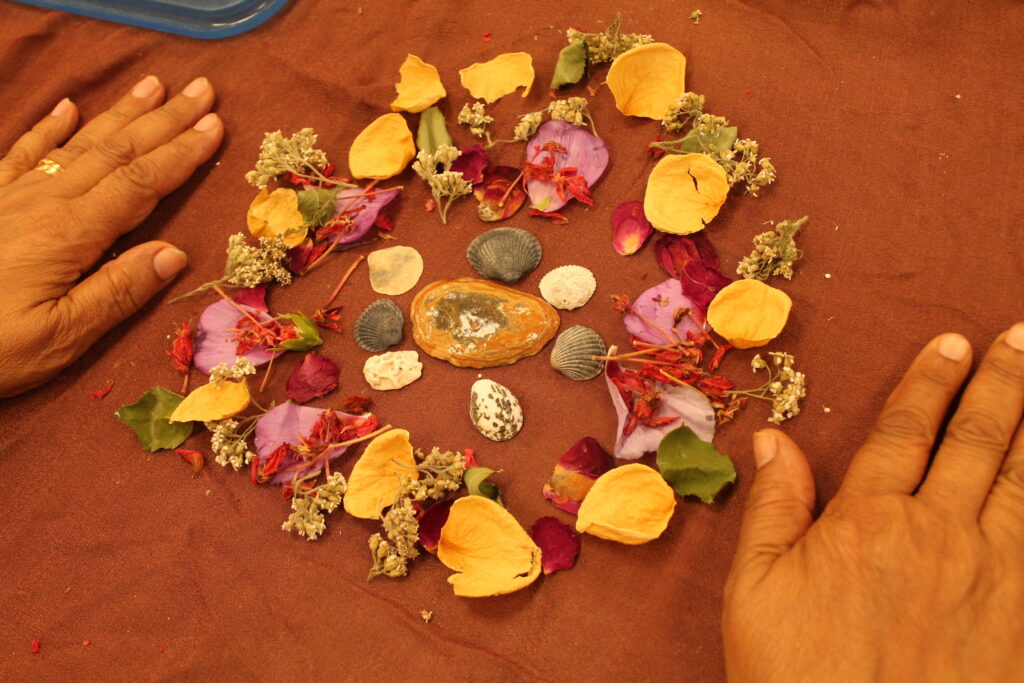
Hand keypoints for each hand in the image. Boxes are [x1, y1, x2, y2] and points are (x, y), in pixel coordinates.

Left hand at [0, 76, 222, 396]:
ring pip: (77, 145)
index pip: (140, 184)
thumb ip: (117, 292)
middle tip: (201, 91)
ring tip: (152, 86)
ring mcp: (11, 198)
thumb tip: (174, 253)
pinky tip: (67, 108)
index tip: (215, 125)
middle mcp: (44, 203)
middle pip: (116, 152)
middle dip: (163, 120)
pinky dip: (48, 128)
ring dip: (119, 114)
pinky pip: (22, 154)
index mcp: (70, 234)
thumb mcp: (60, 337)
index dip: (180, 154)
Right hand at [723, 326, 1023, 680]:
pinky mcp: (1023, 621)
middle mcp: (939, 534)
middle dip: (1003, 384)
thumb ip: (773, 509)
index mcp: (869, 520)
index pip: (905, 431)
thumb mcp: (755, 591)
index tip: (953, 343)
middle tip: (1021, 339)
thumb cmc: (797, 675)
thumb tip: (776, 441)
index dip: (930, 383)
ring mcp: (994, 578)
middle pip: (977, 442)